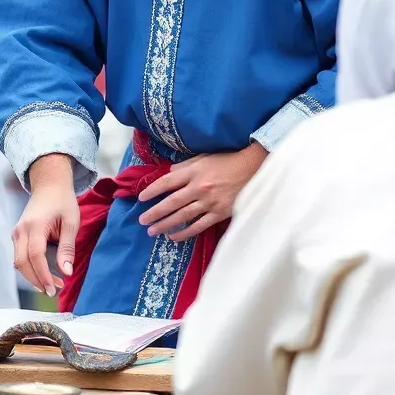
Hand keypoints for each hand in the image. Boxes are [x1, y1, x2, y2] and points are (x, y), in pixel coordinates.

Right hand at [12, 154, 79, 297]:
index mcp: (34, 225)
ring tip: (52, 284)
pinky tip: (45, 273)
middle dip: (36, 280)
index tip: (53, 289)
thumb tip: (66, 272)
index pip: (35, 255)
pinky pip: (19, 256)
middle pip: (21, 262)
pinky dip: (30, 267)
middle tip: (53, 291)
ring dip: (33, 276)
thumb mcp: (71, 222)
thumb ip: (67, 248)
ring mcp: (16, 232)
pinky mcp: (17, 235)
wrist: (49, 185)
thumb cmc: (62, 201)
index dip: (43, 275)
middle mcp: (20, 230)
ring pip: (18, 262)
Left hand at [137, 142, 268, 241]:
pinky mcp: (219, 213)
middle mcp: (199, 188)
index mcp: (194, 172)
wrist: (253, 169)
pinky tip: (173, 237)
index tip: (141, 198)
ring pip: (182, 216)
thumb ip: (184, 166)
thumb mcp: (203, 158)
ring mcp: (209, 202)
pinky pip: (198, 226)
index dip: (152, 191)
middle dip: (154, 213)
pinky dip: (185, 232)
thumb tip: (168, 173)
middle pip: (171, 202)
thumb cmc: (227, 161)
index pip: (167, 182)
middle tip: (141, 221)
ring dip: (165, 225)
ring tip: (152, 231)